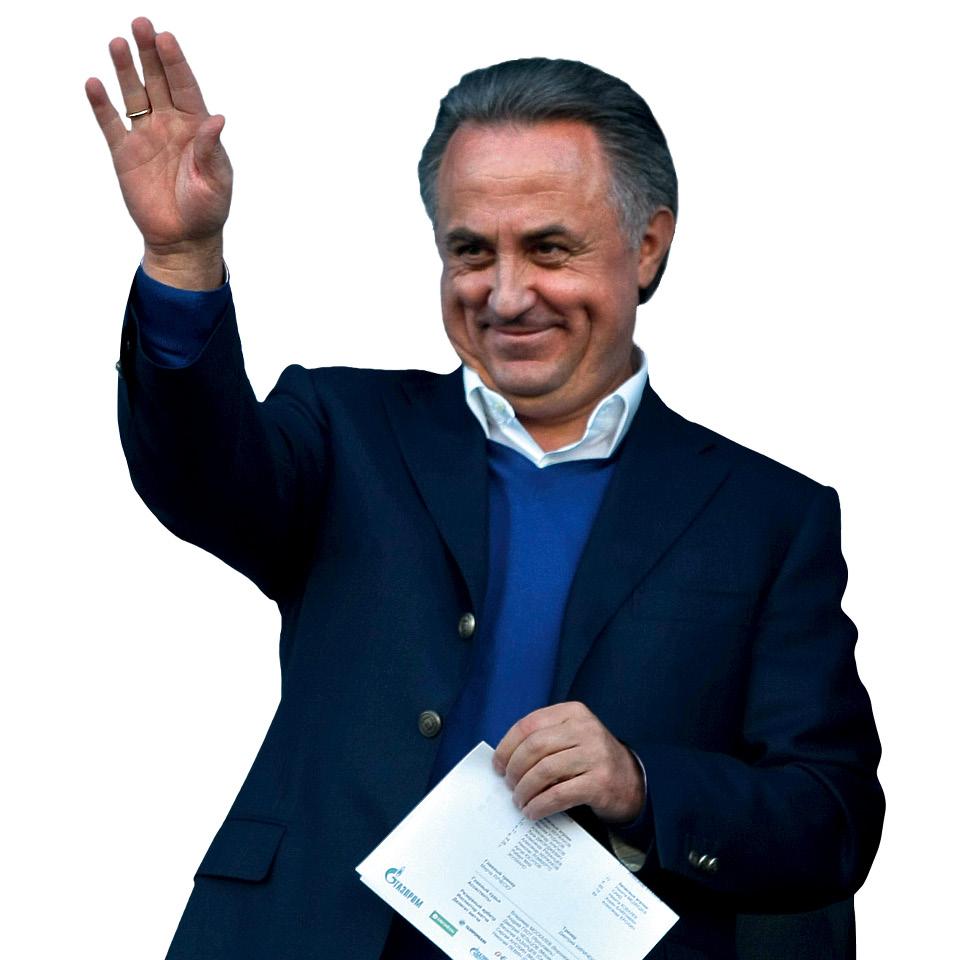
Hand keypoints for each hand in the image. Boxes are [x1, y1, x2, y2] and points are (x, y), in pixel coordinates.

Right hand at [85, 17, 231, 271]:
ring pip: (134, 95)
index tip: (166, 38)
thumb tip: (217, 118)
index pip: (186, 87)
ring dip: (126, 70)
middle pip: (158, 81)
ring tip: (117, 43)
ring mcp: (146, 137)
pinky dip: (102, 105)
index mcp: (196, 128)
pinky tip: (94, 84)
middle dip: (149, 54)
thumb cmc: (207, 210)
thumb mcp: (216, 181)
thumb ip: (212, 149)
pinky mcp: (124, 153)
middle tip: (141, 24)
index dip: (176, 63)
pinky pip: (110, 124)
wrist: (183, 239)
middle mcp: (170, 125)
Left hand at [493, 701, 644, 823]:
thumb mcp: (570, 737)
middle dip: (514, 769)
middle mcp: (586, 729)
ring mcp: (595, 755)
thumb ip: (543, 739)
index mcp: (573, 712)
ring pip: (544, 770)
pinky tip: (533, 811)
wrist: (630, 781)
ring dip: (525, 790)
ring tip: (520, 800)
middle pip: (535, 746)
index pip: (529, 724)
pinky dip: (540, 805)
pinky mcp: (600, 782)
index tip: (498, 765)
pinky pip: (559, 794)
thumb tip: (503, 760)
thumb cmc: (589, 759)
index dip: (507, 746)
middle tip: (509, 785)